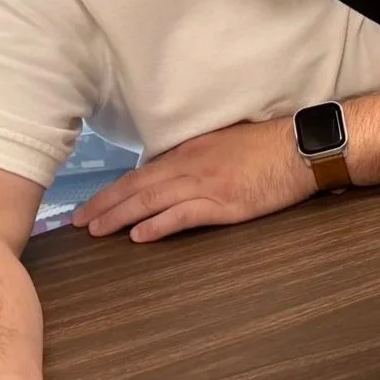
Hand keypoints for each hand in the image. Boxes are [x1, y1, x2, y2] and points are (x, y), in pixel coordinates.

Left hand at [72, 117, 313, 242]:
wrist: (301, 149)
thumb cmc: (269, 145)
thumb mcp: (225, 143)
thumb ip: (198, 158)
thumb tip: (174, 173)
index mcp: (190, 150)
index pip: (142, 173)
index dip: (114, 190)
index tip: (92, 204)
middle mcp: (191, 166)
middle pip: (137, 186)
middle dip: (104, 204)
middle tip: (77, 222)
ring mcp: (206, 185)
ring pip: (151, 201)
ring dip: (119, 216)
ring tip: (96, 230)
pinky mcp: (224, 204)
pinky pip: (182, 215)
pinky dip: (158, 225)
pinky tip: (138, 236)